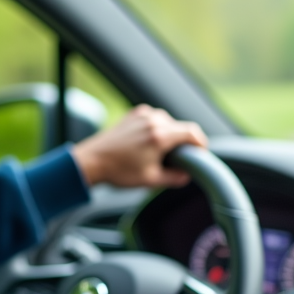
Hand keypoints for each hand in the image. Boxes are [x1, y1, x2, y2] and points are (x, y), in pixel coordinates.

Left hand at [71, 105, 207, 187]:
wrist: (92, 161)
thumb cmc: (118, 171)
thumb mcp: (150, 180)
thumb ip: (173, 177)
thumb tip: (186, 175)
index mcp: (159, 136)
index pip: (192, 132)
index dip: (201, 143)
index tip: (201, 153)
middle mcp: (153, 121)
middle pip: (181, 127)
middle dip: (183, 142)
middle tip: (178, 159)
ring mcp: (142, 115)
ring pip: (168, 122)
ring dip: (170, 135)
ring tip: (159, 153)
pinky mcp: (133, 114)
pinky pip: (154, 119)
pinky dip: (157, 129)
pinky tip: (147, 144)